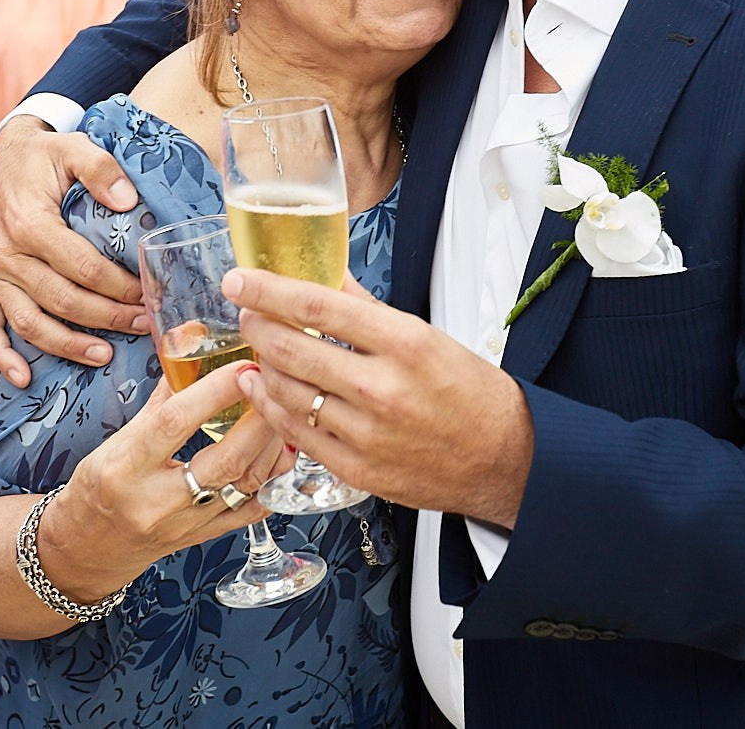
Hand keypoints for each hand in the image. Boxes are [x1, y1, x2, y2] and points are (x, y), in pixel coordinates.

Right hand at [0, 117, 149, 386]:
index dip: (117, 285)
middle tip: (143, 325)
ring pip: (29, 321)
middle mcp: (6, 254)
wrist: (5, 157)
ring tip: (104, 355)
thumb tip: (127, 199)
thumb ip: (100, 168)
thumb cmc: (45, 156)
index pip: (81, 266)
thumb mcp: (74, 147)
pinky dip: (2, 356)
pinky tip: (23, 378)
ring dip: (67, 344)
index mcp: (29, 223)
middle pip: (61, 299)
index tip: (147, 294)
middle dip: (106, 317)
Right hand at [41, 365, 293, 598]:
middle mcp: (156, 501)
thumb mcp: (117, 439)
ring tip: (283, 413)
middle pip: (225, 460)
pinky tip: (280, 453)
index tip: (242, 366)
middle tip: (274, 387)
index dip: (215, 390)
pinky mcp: (205, 538)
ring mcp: (185, 524)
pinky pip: (252, 510)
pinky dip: (272, 478)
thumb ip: (161, 398)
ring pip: (245, 486)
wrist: (89, 547)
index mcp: (125, 467)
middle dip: (259, 421)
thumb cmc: (99, 487)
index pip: (176, 421)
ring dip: (272, 446)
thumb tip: (190, 350)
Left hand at [224, 266, 534, 527]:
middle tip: (244, 311)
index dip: (268, 289)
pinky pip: (296, 434)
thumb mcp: (426, 336)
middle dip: (256, 324)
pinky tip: (265, 388)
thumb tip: (326, 274)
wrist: (505, 459)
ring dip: (263, 364)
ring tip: (259, 347)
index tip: (240, 279)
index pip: (317, 305)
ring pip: (287, 392)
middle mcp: (382, 388)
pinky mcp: (357, 469)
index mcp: (404, 343)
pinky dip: (272, 406)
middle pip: (292, 348)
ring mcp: (366, 434)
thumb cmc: (471, 394)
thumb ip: (368, 308)